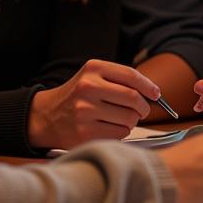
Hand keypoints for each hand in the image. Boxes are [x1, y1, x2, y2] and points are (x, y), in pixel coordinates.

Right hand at [28, 59, 159, 149]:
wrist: (46, 116)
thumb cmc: (78, 95)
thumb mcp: (93, 76)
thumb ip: (120, 80)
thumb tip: (153, 93)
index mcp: (93, 68)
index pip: (131, 75)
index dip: (148, 86)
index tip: (156, 94)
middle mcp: (88, 87)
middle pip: (133, 99)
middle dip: (143, 107)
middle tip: (142, 110)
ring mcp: (85, 111)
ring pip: (129, 118)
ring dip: (132, 121)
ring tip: (122, 119)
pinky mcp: (84, 133)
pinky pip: (119, 134)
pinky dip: (122, 132)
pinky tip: (110, 127)